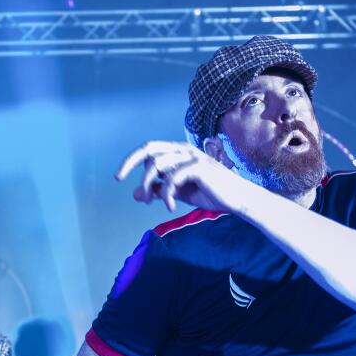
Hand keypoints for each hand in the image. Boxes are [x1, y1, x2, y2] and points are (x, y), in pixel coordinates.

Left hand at [115, 141, 255, 213]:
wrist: (237, 200)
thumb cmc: (211, 193)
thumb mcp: (179, 193)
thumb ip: (159, 191)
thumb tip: (135, 195)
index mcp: (178, 152)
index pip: (149, 149)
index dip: (130, 160)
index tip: (119, 177)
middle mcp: (183, 149)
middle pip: (149, 150)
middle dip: (130, 163)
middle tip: (121, 179)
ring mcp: (192, 156)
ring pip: (157, 165)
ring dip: (151, 186)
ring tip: (159, 202)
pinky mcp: (199, 167)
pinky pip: (172, 179)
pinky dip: (167, 195)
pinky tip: (171, 206)